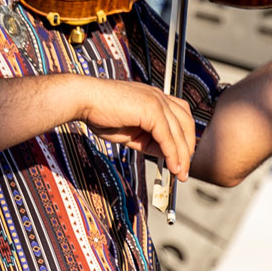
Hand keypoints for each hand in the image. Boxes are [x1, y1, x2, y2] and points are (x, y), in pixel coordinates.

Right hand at [73, 78, 195, 178]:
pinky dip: (172, 154)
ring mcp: (156, 101)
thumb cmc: (101, 115)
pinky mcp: (151, 109)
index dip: (184, 138)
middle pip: (186, 123)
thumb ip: (149, 141)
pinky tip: (172, 167)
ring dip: (182, 156)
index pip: (180, 117)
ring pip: (179, 132)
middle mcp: (159, 96)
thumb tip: (166, 155)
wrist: (84, 100)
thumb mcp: (131, 133)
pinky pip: (167, 136)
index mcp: (155, 98)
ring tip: (180, 173)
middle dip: (187, 148)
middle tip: (184, 169)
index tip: (182, 158)